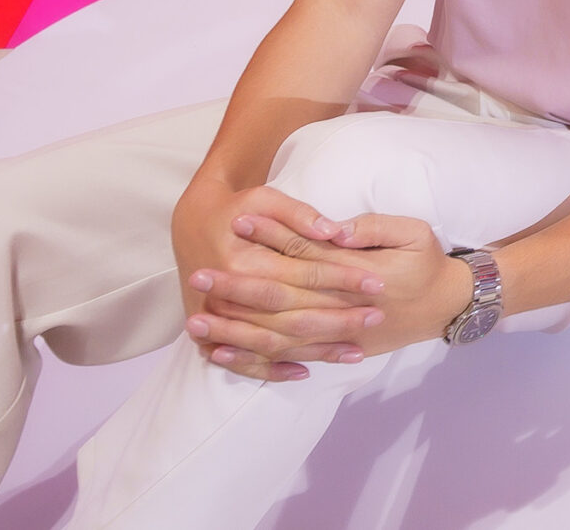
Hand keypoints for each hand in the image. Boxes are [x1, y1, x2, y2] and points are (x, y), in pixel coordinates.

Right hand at [172, 179, 380, 381]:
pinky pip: (244, 361)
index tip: (377, 282)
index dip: (343, 278)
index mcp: (242, 260)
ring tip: (357, 352)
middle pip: (292, 315)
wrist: (193, 223)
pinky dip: (274, 369)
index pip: (303, 275)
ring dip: (316, 350)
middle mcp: (228, 295)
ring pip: (274, 343)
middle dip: (338, 319)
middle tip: (376, 317)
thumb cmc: (236, 208)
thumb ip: (299, 215)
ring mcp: (218, 319)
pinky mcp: (211, 334)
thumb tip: (336, 232)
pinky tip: (306, 372)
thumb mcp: (265, 198)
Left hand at [217, 209, 478, 361]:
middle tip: (198, 274)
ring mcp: (336, 334)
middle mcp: (342, 307)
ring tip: (197, 320)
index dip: (271, 237)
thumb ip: (373, 228)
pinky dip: (254, 359)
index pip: (304, 254)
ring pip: (276, 335)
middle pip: (281, 298)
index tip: (237, 221)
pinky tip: (224, 352)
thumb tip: (332, 230)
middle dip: (237, 287)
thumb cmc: (427, 262)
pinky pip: (287, 358)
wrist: (446, 305)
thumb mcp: (413, 232)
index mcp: (359, 273)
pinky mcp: (333, 350)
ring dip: (235, 328)